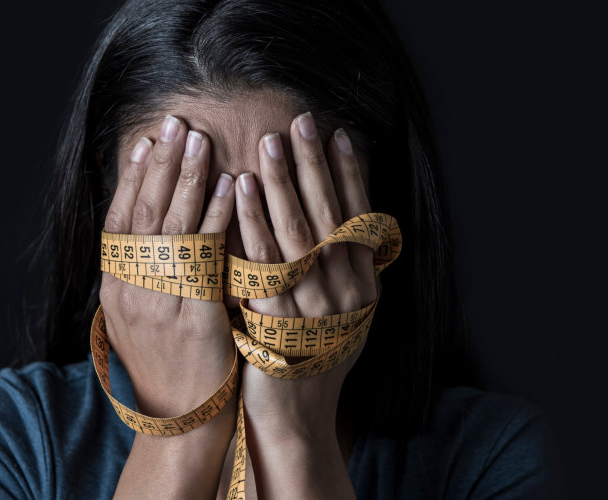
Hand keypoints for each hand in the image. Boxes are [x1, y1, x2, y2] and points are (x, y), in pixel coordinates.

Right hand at [104, 115, 240, 498]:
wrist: (181, 420)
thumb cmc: (171, 366)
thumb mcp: (143, 316)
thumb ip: (146, 272)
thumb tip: (155, 226)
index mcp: (115, 287)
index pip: (121, 218)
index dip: (136, 176)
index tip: (149, 139)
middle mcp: (130, 290)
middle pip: (144, 213)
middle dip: (162, 164)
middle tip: (178, 123)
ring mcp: (159, 303)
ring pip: (173, 227)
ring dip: (189, 179)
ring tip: (202, 140)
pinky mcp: (193, 317)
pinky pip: (207, 256)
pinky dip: (218, 218)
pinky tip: (231, 188)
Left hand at [229, 112, 371, 498]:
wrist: (295, 420)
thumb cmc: (311, 362)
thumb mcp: (341, 314)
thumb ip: (344, 271)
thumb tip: (343, 220)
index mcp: (364, 285)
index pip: (357, 216)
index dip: (348, 174)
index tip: (336, 135)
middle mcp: (345, 291)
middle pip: (329, 214)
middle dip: (313, 165)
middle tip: (300, 123)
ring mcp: (313, 305)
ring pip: (298, 231)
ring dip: (283, 182)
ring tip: (269, 143)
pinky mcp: (277, 318)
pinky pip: (264, 258)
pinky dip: (253, 220)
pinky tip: (243, 189)